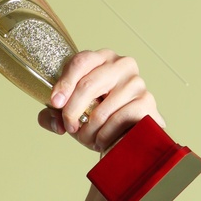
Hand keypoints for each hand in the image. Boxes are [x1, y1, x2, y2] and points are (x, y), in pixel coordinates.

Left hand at [38, 50, 157, 152]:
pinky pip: (119, 119)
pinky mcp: (146, 102)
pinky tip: (104, 141)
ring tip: (89, 139)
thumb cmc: (98, 121)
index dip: (65, 83)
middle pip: (88, 84)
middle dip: (73, 111)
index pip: (80, 62)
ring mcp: (136, 82)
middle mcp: (122, 64)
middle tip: (70, 127)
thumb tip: (54, 122)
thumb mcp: (72, 115)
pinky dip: (106, 135)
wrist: (127, 137)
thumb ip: (53, 116)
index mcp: (101, 59)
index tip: (55, 103)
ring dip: (90, 130)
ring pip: (102, 109)